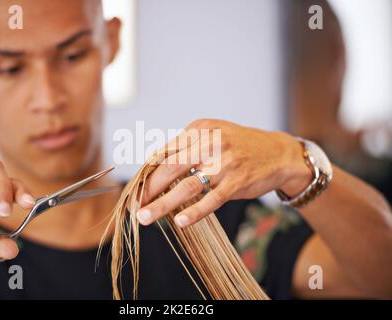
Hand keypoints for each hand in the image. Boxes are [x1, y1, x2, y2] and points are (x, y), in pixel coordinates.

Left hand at [136, 119, 311, 227]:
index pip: (165, 153)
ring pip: (187, 186)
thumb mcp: (213, 134)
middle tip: (134, 206)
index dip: (146, 173)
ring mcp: (224, 162)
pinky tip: (180, 222)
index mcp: (199, 129)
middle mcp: (210, 142)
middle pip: (170, 168)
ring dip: (163, 204)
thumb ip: (187, 147)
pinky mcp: (238, 181)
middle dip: (148, 189)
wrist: (279, 152)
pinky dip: (195, 212)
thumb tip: (156, 168)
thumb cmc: (239, 145)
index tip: (134, 190)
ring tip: (146, 217)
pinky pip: (212, 199)